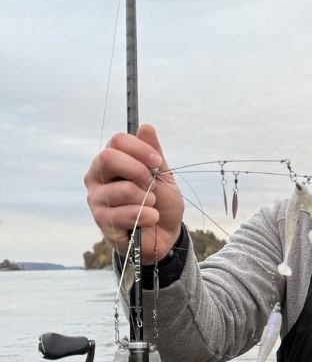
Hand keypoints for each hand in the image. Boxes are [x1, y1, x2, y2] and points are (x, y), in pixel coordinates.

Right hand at [84, 124, 184, 264]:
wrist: (165, 234)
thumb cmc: (162, 203)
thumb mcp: (164, 176)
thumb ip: (154, 153)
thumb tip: (146, 127)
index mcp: (113, 160)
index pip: (118, 141)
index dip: (140, 149)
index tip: (157, 162)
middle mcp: (98, 175)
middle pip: (109, 158)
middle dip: (139, 172)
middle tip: (152, 186)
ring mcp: (96, 197)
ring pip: (122, 189)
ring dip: (146, 199)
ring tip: (151, 206)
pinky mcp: (100, 219)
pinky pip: (122, 213)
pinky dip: (143, 216)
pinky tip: (150, 218)